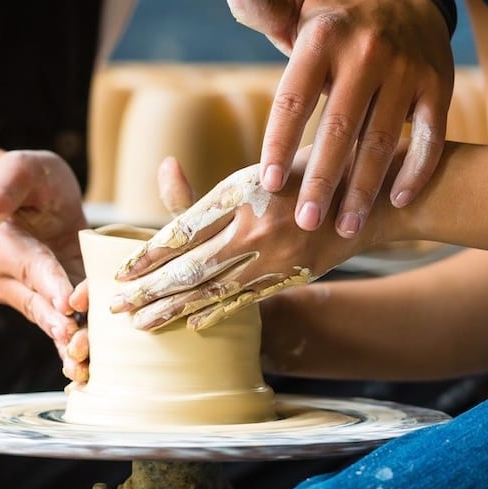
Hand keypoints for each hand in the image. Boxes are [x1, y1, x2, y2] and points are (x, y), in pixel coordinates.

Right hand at [0, 150, 88, 381]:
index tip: (67, 302)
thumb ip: (3, 187)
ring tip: (83, 364)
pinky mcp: (47, 302)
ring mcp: (26, 294)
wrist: (34, 198)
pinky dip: (70, 347)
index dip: (49, 283)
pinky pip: (58, 325)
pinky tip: (85, 370)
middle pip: (38, 301)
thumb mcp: (20, 169)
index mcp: (0, 244)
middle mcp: (6, 276)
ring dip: (66, 343)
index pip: (30, 265)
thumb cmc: (28, 178)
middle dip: (60, 323)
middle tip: (78, 343)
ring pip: (48, 320)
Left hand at [108, 149, 387, 330]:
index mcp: (243, 189)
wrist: (374, 194)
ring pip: (214, 290)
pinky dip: (216, 313)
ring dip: (173, 311)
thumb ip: (217, 180)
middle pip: (190, 267)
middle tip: (113, 307)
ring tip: (139, 325)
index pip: (182, 230)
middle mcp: (258, 225)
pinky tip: (190, 326)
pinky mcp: (293, 274)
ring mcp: (277, 255)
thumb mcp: (259, 163)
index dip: (147, 255)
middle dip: (148, 291)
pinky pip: (247, 300)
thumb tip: (166, 173)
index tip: (119, 271)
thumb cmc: (310, 167)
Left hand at [223, 0, 452, 235]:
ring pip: (382, 139)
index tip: (267, 183)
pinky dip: (415, 171)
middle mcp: (366, 52)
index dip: (279, 141)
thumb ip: (255, 5)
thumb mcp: (294, 10)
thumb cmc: (334, 19)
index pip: (294, 97)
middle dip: (322, 179)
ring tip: (345, 227)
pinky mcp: (437, 86)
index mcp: (323, 37)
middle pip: (339, 127)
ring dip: (364, 188)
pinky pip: (429, 136)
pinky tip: (396, 202)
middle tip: (304, 223)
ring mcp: (406, 70)